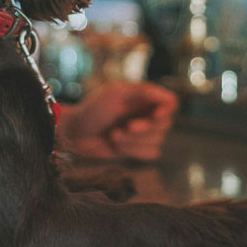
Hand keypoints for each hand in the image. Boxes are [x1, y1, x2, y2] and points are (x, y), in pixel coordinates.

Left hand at [58, 81, 177, 161]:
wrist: (75, 133)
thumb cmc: (93, 109)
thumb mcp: (116, 93)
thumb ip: (144, 92)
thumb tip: (170, 96)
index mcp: (144, 97)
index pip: (171, 103)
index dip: (166, 110)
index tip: (154, 115)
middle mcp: (147, 115)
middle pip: (166, 124)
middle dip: (145, 129)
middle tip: (127, 126)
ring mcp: (143, 134)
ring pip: (158, 141)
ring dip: (134, 140)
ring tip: (114, 134)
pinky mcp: (137, 150)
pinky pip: (150, 154)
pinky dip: (133, 151)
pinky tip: (115, 144)